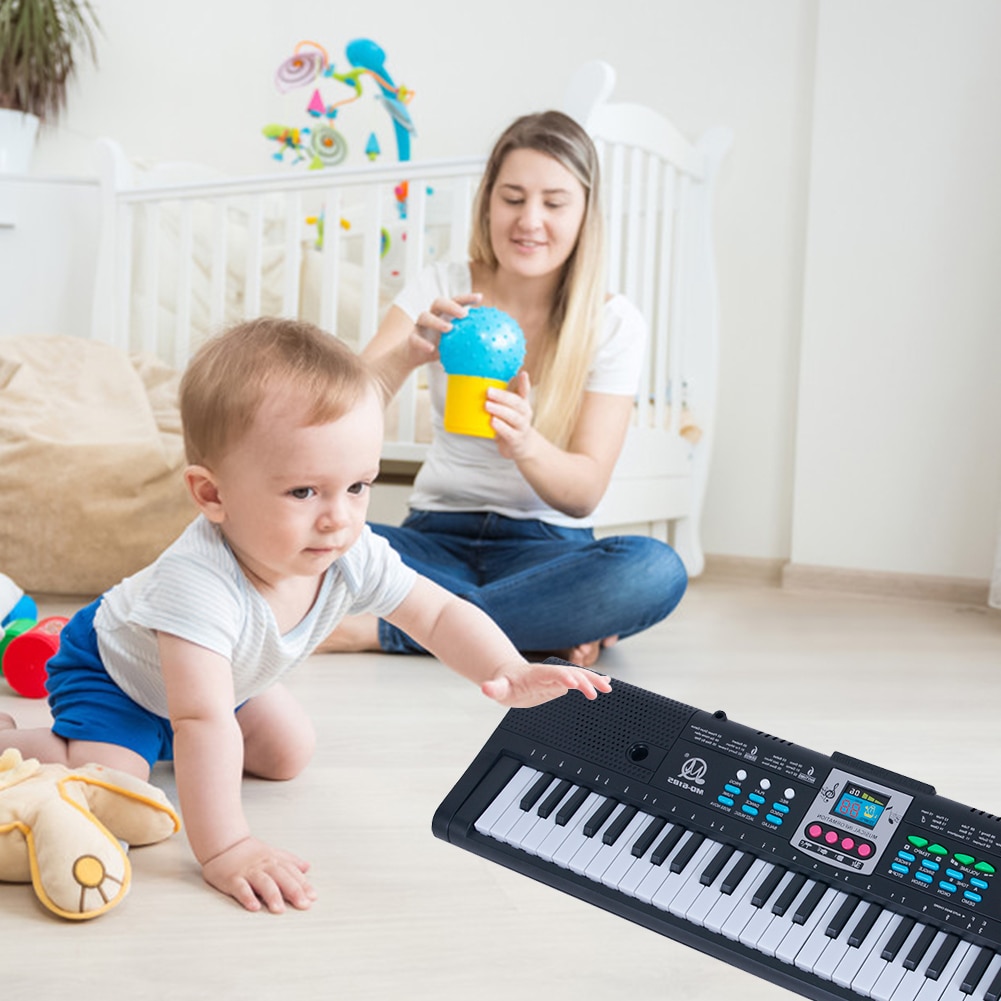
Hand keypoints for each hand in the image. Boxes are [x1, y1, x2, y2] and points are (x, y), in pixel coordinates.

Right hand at [201, 836, 316, 913]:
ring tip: (280, 910)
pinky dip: (247, 897)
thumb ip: (290, 861)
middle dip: (294, 891)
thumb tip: (307, 868)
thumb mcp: (273, 853)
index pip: (292, 873)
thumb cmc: (250, 852)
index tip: (313, 897)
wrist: (224, 843)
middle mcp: (264, 865)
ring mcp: (248, 872)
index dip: (303, 885)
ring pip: (263, 883)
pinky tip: (254, 907)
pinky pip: (241, 888)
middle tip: (304, 905)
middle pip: (282, 877)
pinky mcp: (232, 879)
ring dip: (273, 895)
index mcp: (274, 860)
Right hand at [414, 292, 482, 353]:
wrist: (413, 357)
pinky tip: (431, 349)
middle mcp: (431, 316)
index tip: (480, 298)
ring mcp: (420, 326)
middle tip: (464, 314)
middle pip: (438, 302)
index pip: (455, 302)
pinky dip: (423, 343)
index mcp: (443, 315)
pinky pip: (415, 338)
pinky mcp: (411, 338)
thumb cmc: (437, 348)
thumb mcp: (454, 345)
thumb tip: (490, 349)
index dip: (467, 298)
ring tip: (449, 328)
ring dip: (437, 321)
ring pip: (424, 316)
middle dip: (451, 306)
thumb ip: (467, 343)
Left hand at [481, 660, 611, 707]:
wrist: (510, 676)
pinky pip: (581, 680)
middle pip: (570, 673)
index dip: (564, 677)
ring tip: (608, 687)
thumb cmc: (505, 683)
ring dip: (593, 680)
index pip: (553, 674)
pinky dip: (593, 681)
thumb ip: (494, 689)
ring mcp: (558, 677)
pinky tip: (607, 683)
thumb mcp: (498, 688)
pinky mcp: (562, 683)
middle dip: (585, 680)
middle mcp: (550, 673)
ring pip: (579, 675)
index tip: (575, 683)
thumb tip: (485, 688)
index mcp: (537, 674)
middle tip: (598, 690)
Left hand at [486, 370, 535, 459]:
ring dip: (500, 410)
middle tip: (488, 391)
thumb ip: (500, 398)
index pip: (525, 391)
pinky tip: (492, 422)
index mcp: (522, 404)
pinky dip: (501, 427)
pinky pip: (509, 433)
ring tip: (487, 405)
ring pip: (513, 417)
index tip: (523, 373)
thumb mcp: (509, 410)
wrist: (521, 446)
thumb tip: (480, 385)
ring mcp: (522, 427)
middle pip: (517, 403)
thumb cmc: (510, 424)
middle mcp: (524, 414)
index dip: (524, 383)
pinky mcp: (516, 440)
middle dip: (502, 397)